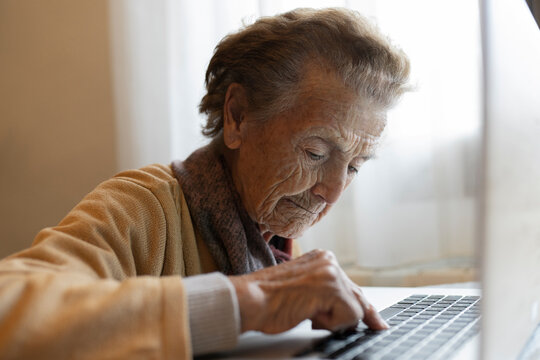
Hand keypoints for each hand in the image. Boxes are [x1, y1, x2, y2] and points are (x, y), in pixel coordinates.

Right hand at [228, 249, 388, 333]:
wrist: (251, 300)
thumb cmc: (269, 300)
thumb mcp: (304, 292)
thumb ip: (325, 295)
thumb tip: (347, 310)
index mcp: (321, 259)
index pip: (349, 286)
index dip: (363, 306)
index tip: (376, 319)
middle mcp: (328, 261)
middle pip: (357, 295)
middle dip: (365, 315)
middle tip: (379, 326)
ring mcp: (330, 271)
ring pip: (355, 308)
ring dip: (334, 321)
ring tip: (309, 315)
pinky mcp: (330, 286)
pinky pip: (350, 315)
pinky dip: (333, 323)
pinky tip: (311, 315)